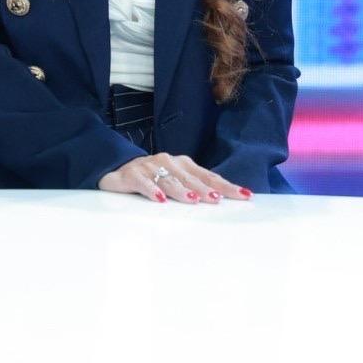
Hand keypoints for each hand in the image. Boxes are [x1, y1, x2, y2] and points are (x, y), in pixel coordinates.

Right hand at [97, 153, 252, 204]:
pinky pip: (144, 183)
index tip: (245, 196)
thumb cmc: (152, 177)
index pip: (210, 176)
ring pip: (170, 180)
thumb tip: (223, 200)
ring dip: (182, 190)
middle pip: (192, 179)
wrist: (116, 167)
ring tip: (193, 200)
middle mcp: (170, 162)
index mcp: (184, 164)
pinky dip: (152, 190)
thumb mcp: (175, 181)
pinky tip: (160, 199)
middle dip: (207, 189)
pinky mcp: (133, 175)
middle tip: (219, 200)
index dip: (227, 186)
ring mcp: (151, 167)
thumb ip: (195, 187)